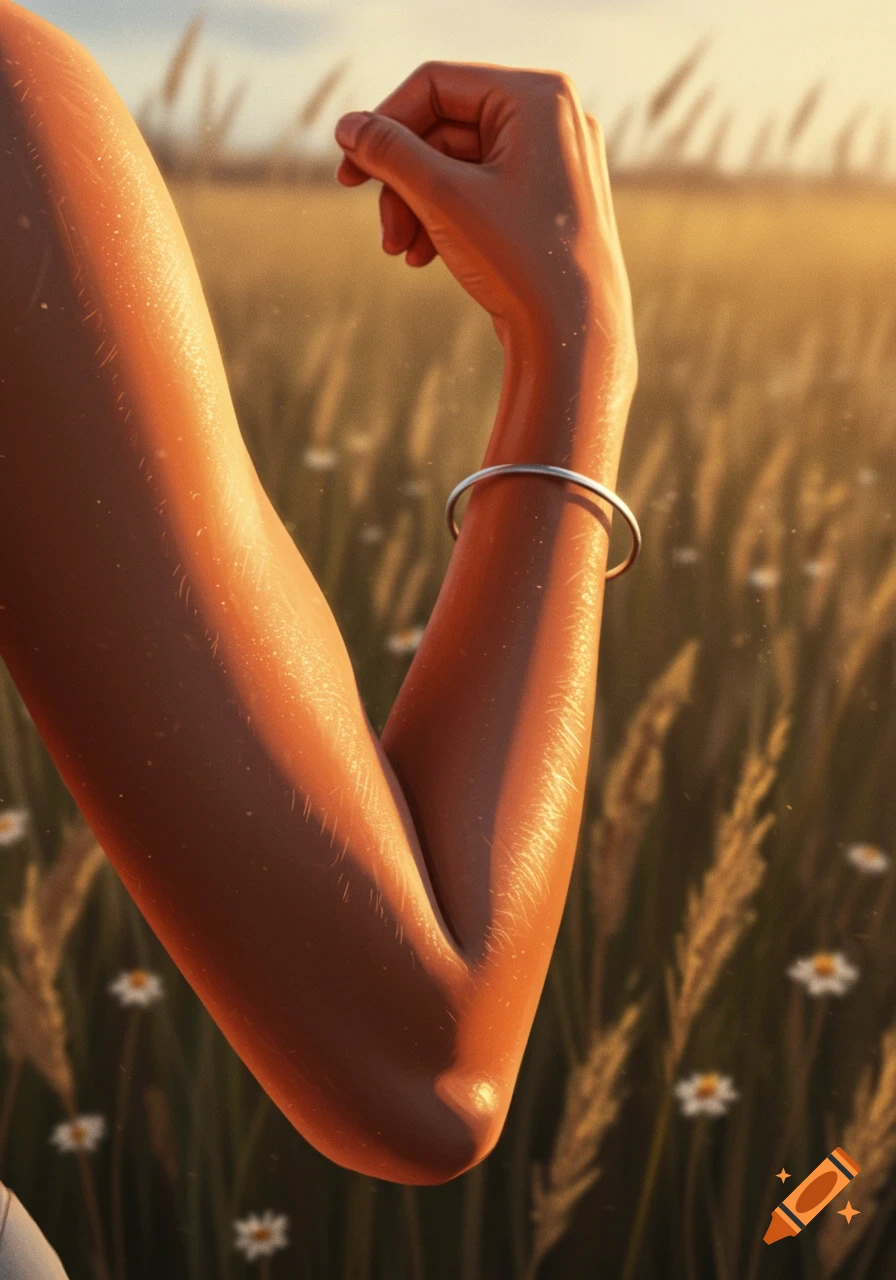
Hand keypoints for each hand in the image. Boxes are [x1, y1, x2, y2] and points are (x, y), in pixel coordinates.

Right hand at [334, 61, 634, 375]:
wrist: (574, 336)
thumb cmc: (519, 259)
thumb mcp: (442, 197)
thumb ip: (389, 153)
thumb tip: (348, 125)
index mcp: (538, 96)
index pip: (436, 86)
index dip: (384, 125)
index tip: (348, 172)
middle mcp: (553, 118)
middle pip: (444, 129)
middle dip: (403, 183)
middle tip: (382, 233)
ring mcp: (553, 161)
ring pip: (458, 165)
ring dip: (418, 205)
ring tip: (400, 252)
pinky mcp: (546, 201)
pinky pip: (481, 191)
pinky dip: (447, 218)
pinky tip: (424, 258)